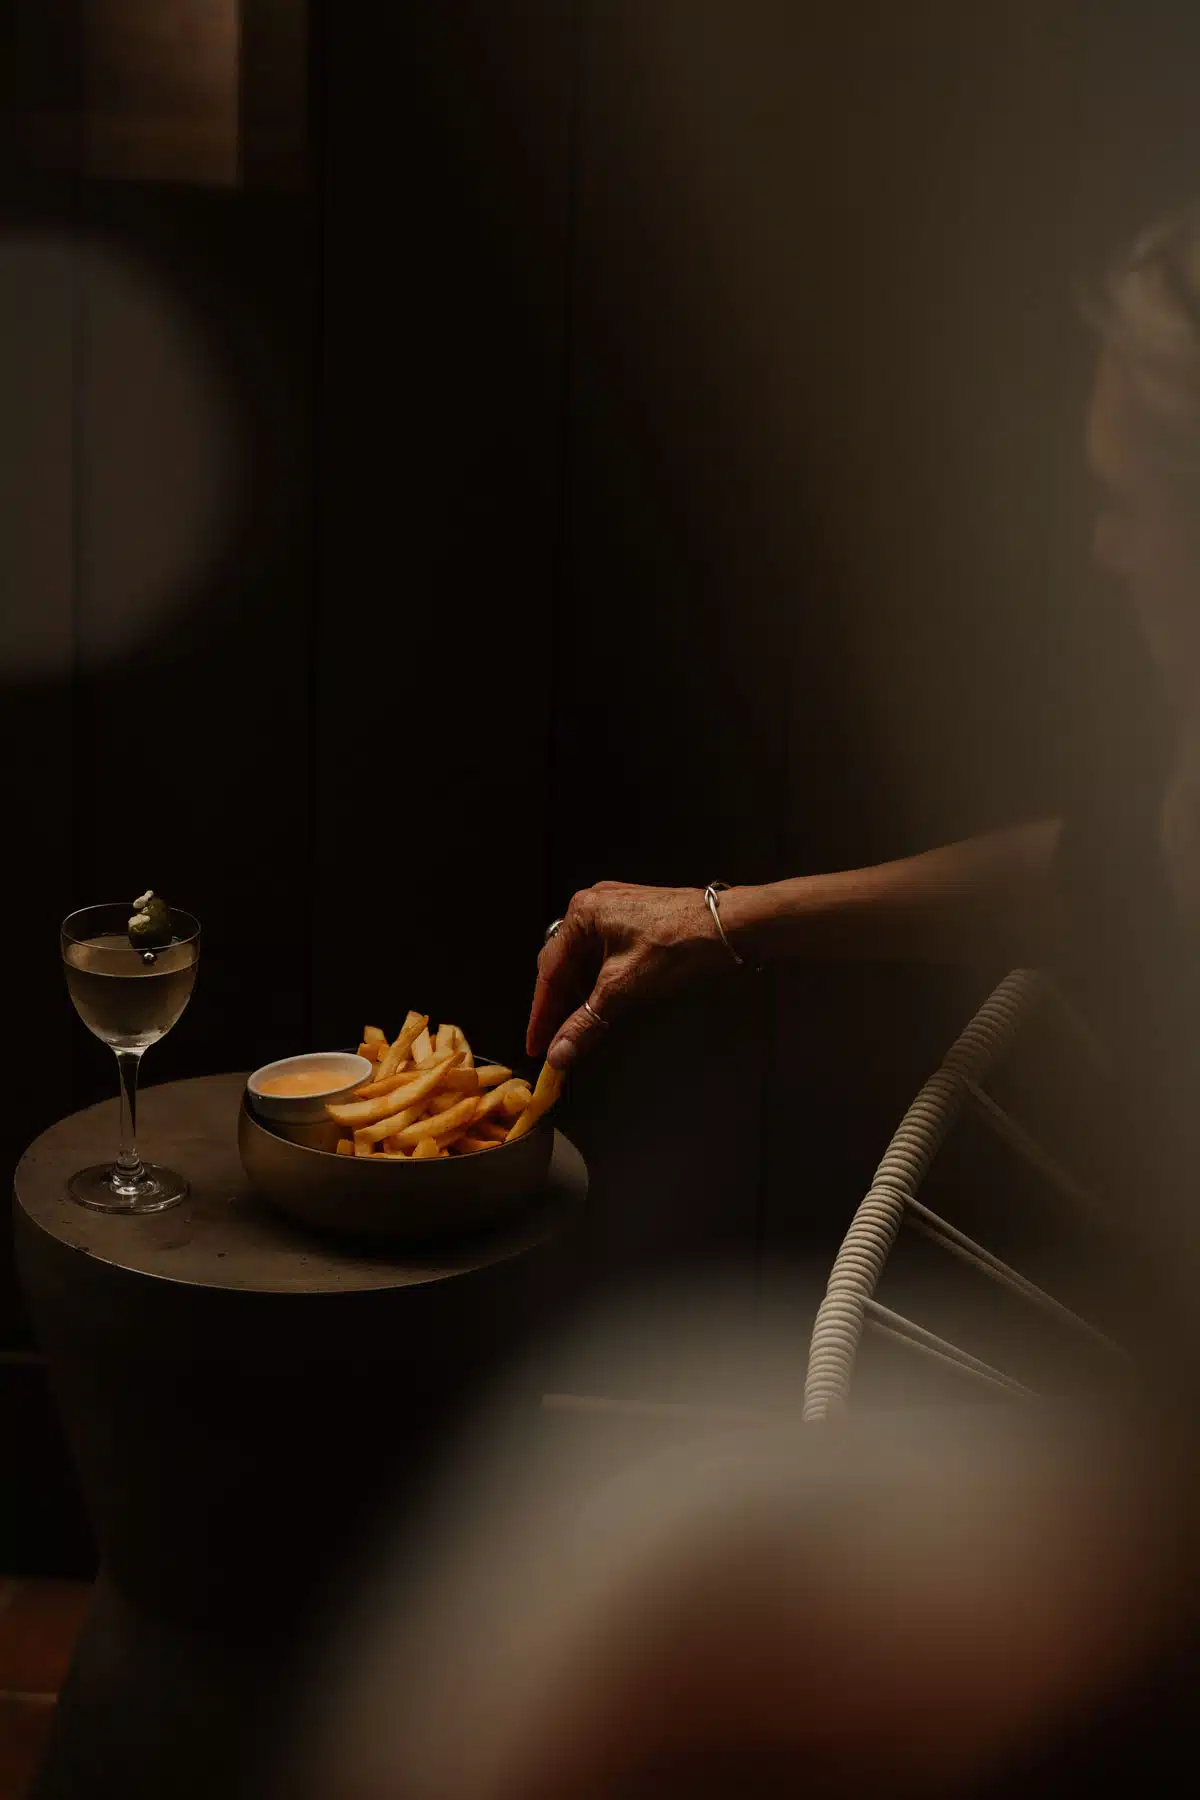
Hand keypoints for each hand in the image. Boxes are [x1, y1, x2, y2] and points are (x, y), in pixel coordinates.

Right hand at [527, 882, 729, 1069]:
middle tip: (556, 1043)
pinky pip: (605, 955)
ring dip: (581, 997)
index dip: (541, 1014)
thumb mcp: (625, 989)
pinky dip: (600, 983)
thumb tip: (559, 1054)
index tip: (537, 1045)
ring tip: (581, 1029)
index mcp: (582, 914)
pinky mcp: (636, 921)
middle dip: (559, 1007)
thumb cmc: (679, 946)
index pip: (549, 972)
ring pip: (585, 962)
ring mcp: (616, 911)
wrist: (732, 927)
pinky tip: (604, 1006)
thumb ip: (587, 1023)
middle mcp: (593, 906)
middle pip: (564, 965)